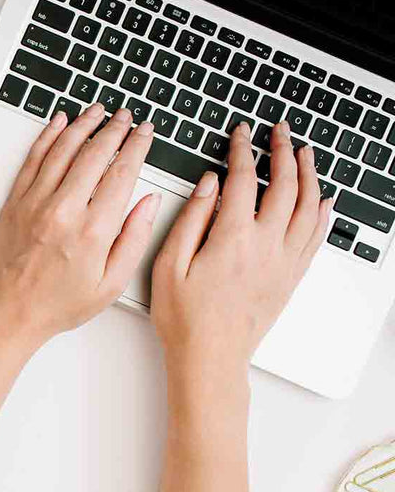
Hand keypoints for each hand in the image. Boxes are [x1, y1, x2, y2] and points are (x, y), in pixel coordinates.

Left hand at [0, 104, 161, 350]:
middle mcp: (63, 211)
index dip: (137, 146)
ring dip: (83, 125)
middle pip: (94, 154)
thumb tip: (149, 202)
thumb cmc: (59, 304)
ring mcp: (35, 203)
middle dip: (114, 129)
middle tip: (126, 116)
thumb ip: (135, 239)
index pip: (122, 173)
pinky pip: (33, 160)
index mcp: (93, 231)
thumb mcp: (111, 284)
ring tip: (98, 111)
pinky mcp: (15, 202)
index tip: (145, 132)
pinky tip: (59, 123)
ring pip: (62, 150)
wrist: (10, 312)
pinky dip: (48, 137)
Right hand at [151, 121, 330, 374]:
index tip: (242, 134)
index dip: (242, 151)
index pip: (243, 180)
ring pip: (308, 207)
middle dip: (283, 152)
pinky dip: (323, 212)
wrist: (211, 358)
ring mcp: (284, 262)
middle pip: (284, 186)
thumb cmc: (184, 318)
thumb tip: (209, 185)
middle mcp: (266, 246)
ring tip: (304, 154)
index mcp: (232, 238)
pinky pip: (316, 236)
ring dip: (308, 175)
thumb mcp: (169, 264)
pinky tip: (323, 200)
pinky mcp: (291, 277)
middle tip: (280, 132)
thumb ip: (191, 219)